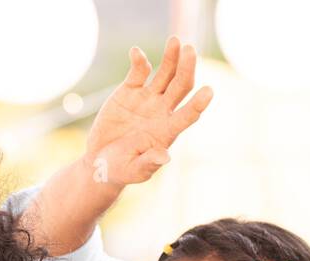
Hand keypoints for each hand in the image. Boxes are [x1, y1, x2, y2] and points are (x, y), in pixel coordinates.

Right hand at [84, 36, 213, 186]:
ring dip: (171, 58)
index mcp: (167, 131)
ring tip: (175, 41)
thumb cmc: (121, 170)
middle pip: (181, 86)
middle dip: (187, 68)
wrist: (101, 161)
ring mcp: (148, 99)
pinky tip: (136, 53)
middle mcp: (162, 111)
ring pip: (165, 74)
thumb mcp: (135, 170)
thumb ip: (149, 163)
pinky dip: (138, 61)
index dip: (198, 104)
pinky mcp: (131, 90)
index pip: (188, 115)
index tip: (208, 92)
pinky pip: (139, 71)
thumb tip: (166, 157)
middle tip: (190, 51)